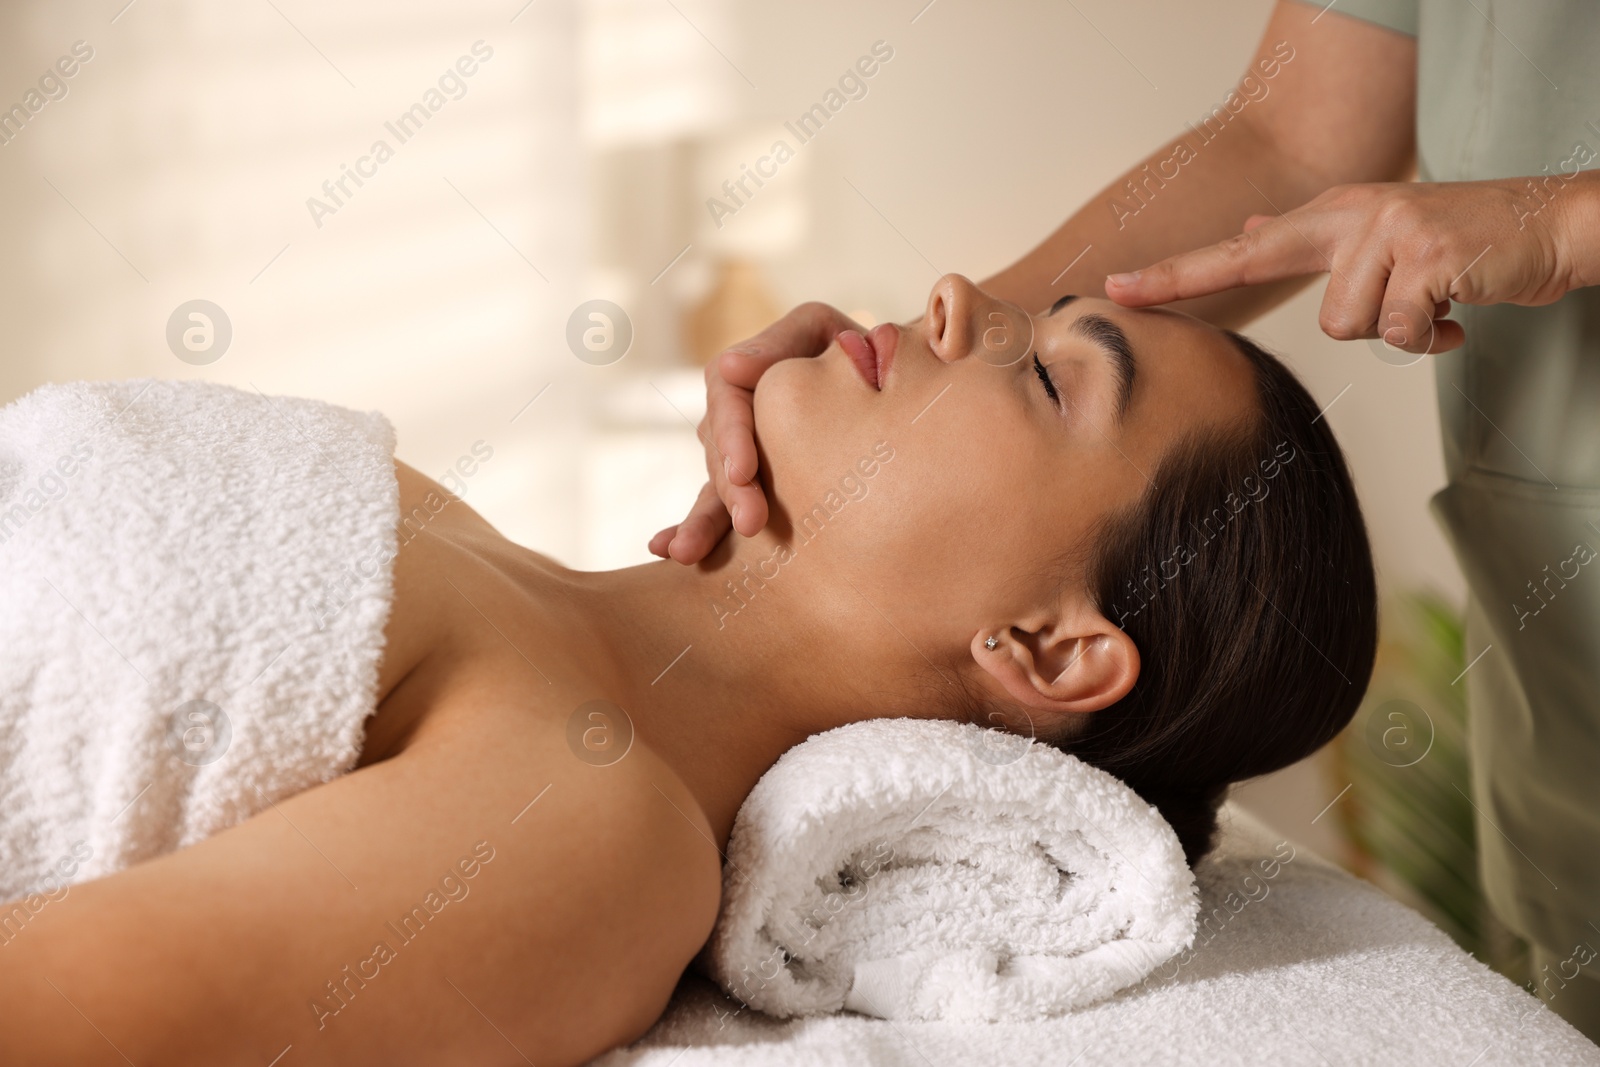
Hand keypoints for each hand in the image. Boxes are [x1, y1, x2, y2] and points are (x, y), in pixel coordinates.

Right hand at [648, 302, 863, 563]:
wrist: (889, 387)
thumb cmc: (870, 353)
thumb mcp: (828, 334)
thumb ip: (784, 344)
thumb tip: (730, 367)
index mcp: (751, 365)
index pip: (727, 395)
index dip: (732, 434)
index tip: (744, 472)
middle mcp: (735, 405)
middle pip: (718, 447)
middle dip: (729, 489)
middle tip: (750, 524)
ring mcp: (738, 444)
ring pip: (715, 483)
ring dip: (703, 519)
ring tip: (686, 553)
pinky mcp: (749, 479)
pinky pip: (717, 504)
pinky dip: (696, 526)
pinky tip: (669, 551)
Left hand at [1104, 178, 1593, 352]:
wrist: (1550, 226)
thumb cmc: (1460, 241)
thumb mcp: (1379, 231)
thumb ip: (1311, 238)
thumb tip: (1249, 232)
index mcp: (1333, 216)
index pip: (1238, 251)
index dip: (1174, 275)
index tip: (1113, 291)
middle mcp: (1353, 217)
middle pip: (1300, 298)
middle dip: (1313, 308)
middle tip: (1292, 290)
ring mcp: (1390, 233)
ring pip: (1356, 327)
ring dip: (1401, 330)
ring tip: (1434, 302)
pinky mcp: (1429, 258)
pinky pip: (1405, 333)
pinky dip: (1436, 338)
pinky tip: (1459, 311)